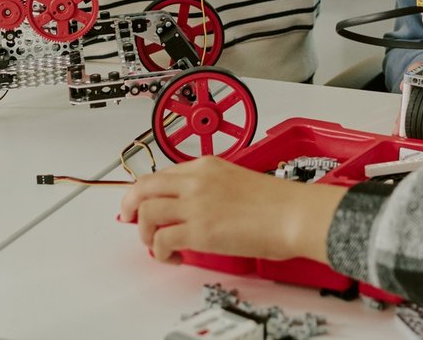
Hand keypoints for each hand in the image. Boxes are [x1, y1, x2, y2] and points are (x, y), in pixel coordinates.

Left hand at [118, 157, 345, 262]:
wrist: (294, 214)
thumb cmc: (278, 202)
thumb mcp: (238, 180)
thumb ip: (212, 189)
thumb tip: (196, 209)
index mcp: (207, 165)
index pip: (162, 173)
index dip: (146, 191)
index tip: (141, 203)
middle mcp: (196, 180)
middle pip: (143, 187)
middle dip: (129, 206)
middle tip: (128, 220)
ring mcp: (195, 204)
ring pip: (145, 213)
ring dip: (144, 233)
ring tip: (156, 246)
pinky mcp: (198, 230)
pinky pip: (160, 241)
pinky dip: (159, 253)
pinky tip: (173, 258)